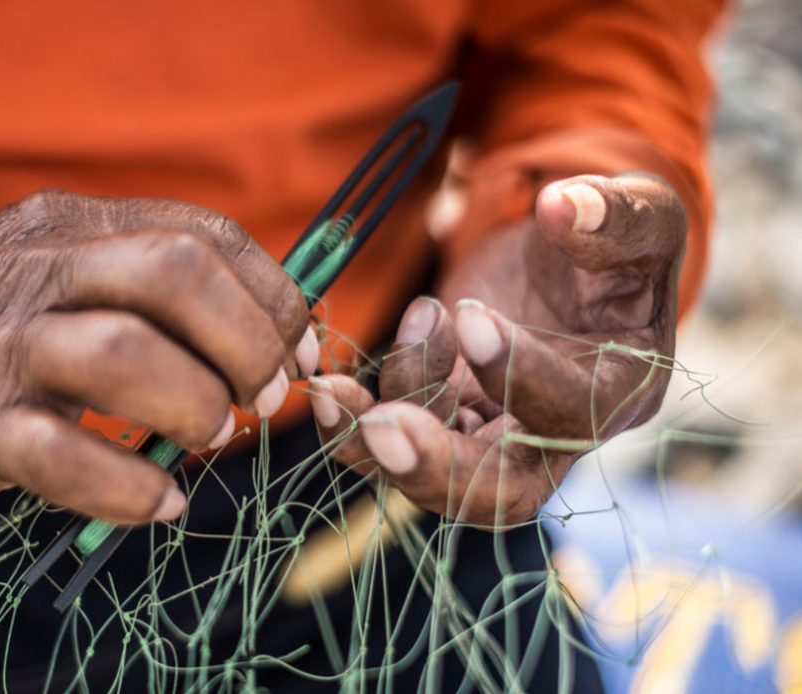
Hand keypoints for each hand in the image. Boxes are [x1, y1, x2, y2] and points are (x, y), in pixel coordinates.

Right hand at [0, 191, 315, 521]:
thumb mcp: (66, 274)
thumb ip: (157, 294)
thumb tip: (281, 343)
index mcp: (75, 225)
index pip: (203, 232)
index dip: (272, 294)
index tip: (298, 350)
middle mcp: (40, 269)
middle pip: (175, 273)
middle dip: (247, 340)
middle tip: (263, 396)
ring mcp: (3, 344)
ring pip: (124, 354)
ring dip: (195, 404)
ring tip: (211, 436)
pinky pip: (63, 457)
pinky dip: (129, 488)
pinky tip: (160, 502)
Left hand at [310, 173, 685, 525]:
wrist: (566, 265)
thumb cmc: (614, 244)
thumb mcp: (641, 217)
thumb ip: (618, 214)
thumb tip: (563, 205)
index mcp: (618, 394)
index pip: (571, 413)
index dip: (518, 375)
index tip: (470, 317)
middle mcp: (555, 437)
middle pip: (498, 493)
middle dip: (435, 467)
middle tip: (383, 427)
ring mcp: (492, 436)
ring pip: (433, 475)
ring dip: (384, 428)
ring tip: (377, 353)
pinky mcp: (442, 420)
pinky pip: (394, 446)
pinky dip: (355, 427)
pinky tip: (329, 389)